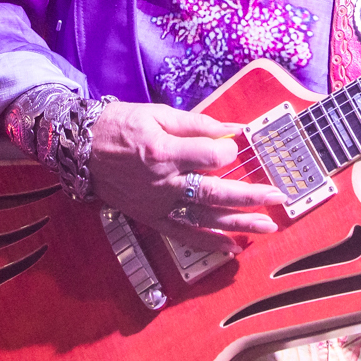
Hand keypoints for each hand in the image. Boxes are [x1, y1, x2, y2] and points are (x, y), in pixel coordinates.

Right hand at [89, 101, 286, 253]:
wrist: (81, 149)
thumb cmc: (120, 125)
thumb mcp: (157, 113)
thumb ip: (197, 124)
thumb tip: (233, 129)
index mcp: (164, 151)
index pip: (211, 157)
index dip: (229, 152)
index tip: (236, 148)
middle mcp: (163, 183)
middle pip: (215, 193)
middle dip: (250, 196)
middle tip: (278, 196)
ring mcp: (157, 204)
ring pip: (205, 218)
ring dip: (239, 223)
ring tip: (267, 226)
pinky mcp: (152, 218)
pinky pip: (184, 235)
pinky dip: (209, 243)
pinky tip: (232, 247)